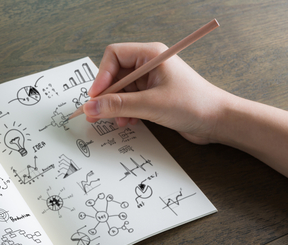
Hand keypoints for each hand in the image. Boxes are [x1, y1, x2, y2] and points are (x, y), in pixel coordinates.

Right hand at [81, 42, 228, 144]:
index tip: (95, 96)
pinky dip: (125, 112)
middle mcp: (149, 65)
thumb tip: (91, 106)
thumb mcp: (150, 105)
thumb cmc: (194, 104)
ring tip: (118, 121)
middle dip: (106, 95)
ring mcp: (151, 81)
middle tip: (97, 113)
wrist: (218, 121)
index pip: (114, 56)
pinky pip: (130, 101)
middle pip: (115, 75)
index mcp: (150, 55)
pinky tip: (129, 122)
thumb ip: (118, 105)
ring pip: (121, 91)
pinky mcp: (153, 97)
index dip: (102, 76)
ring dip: (115, 107)